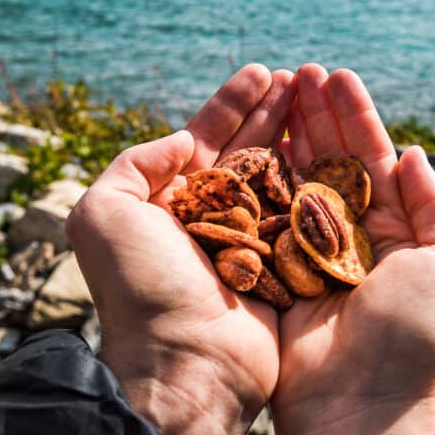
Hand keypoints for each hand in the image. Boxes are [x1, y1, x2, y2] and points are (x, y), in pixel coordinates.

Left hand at [66, 64, 294, 434]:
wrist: (186, 361)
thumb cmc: (142, 287)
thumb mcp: (104, 213)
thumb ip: (134, 164)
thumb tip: (181, 141)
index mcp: (168, 203)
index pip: (204, 140)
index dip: (232, 104)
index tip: (262, 72)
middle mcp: (208, 218)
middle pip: (246, 151)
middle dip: (271, 112)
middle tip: (300, 77)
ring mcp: (248, 241)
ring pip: (277, 176)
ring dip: (296, 136)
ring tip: (319, 100)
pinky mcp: (281, 265)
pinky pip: (300, 213)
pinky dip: (314, 180)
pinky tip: (331, 149)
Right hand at [271, 64, 434, 434]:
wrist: (358, 399)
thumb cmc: (415, 333)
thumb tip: (414, 153)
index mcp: (397, 230)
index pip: (374, 159)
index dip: (357, 117)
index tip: (337, 77)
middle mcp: (353, 234)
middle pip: (333, 160)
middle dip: (319, 115)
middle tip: (302, 71)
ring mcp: (310, 249)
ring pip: (299, 178)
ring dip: (291, 133)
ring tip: (280, 88)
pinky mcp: (275, 266)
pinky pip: (268, 214)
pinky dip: (262, 176)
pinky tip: (257, 139)